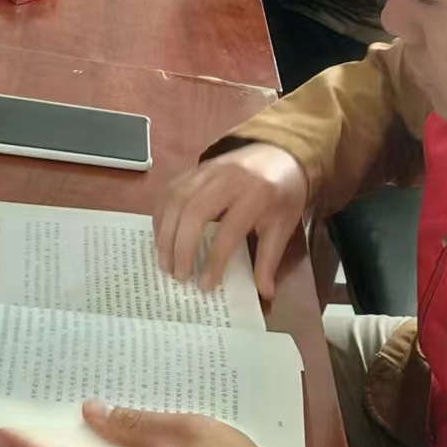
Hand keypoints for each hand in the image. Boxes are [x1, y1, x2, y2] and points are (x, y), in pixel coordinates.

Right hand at [155, 143, 307, 296]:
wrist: (279, 153)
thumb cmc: (282, 194)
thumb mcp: (283, 226)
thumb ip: (270, 259)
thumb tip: (265, 293)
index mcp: (257, 194)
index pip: (229, 230)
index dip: (214, 260)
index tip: (205, 285)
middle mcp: (229, 178)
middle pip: (194, 212)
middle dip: (182, 247)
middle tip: (178, 275)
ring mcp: (209, 170)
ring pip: (177, 200)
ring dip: (166, 233)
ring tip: (165, 262)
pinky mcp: (196, 168)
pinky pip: (171, 191)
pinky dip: (162, 215)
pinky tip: (162, 237)